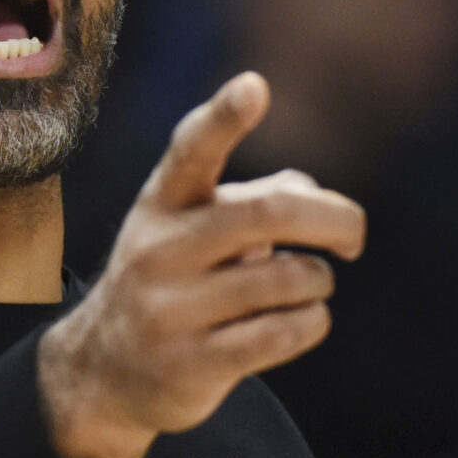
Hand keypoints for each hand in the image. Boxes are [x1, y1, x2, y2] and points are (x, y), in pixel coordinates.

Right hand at [37, 73, 363, 457]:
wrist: (104, 370)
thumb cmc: (174, 280)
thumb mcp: (194, 228)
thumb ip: (259, 198)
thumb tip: (313, 195)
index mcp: (162, 203)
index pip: (192, 150)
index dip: (225, 117)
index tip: (255, 87)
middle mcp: (159, 250)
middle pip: (270, 213)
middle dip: (334, 219)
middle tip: (353, 237)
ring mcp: (171, 311)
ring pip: (291, 279)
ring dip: (319, 281)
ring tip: (306, 289)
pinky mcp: (192, 366)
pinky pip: (286, 332)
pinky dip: (312, 321)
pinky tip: (298, 322)